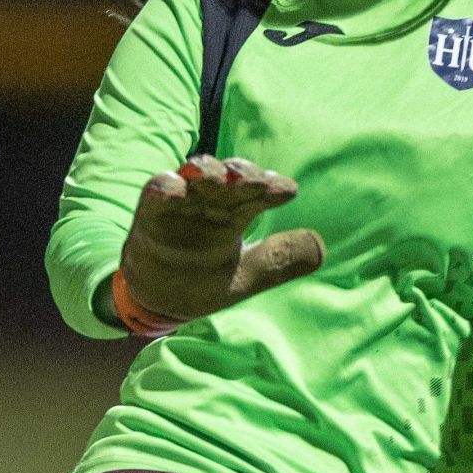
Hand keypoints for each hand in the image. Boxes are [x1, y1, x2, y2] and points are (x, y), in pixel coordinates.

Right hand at [117, 155, 322, 325]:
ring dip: (206, 171)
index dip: (272, 188)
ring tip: (216, 175)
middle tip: (253, 180)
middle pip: (229, 177)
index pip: (259, 192)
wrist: (158, 301)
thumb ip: (279, 261)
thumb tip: (322, 247)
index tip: (286, 191)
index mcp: (236, 213)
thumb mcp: (246, 276)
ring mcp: (180, 204)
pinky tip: (174, 189)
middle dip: (242, 174)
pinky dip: (165, 187)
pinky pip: (156, 192)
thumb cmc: (203, 281)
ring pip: (195, 176)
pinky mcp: (150, 213)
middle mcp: (211, 202)